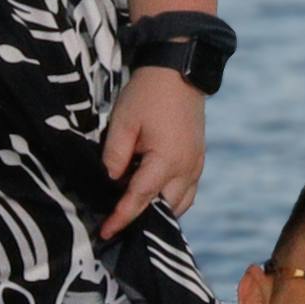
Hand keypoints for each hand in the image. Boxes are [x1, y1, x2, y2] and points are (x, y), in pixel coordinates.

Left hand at [98, 68, 207, 233]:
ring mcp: (196, 165)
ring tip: (135, 213)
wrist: (178, 71)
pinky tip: (153, 196)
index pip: (140, 198)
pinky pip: (187, 192)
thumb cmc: (148, 94)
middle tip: (116, 224)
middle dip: (142, 220)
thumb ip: (114, 156)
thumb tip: (110, 182)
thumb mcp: (122, 122)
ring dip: (159, 212)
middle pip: (164, 209)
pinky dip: (170, 200)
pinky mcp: (199, 160)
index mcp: (167, 160)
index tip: (105, 232)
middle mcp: (187, 168)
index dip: (121, 217)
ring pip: (179, 205)